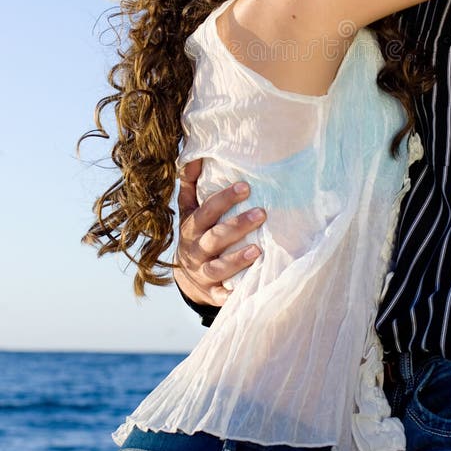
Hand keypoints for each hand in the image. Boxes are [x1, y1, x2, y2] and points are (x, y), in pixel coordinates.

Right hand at [174, 160, 265, 305]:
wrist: (187, 278)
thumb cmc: (195, 234)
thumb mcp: (189, 210)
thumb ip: (191, 183)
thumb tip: (195, 154)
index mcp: (191, 228)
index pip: (206, 211)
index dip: (224, 199)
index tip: (245, 186)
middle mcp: (195, 250)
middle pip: (215, 238)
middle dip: (237, 226)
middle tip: (262, 213)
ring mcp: (203, 274)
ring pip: (218, 267)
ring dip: (237, 260)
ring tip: (258, 251)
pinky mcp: (212, 293)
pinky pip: (222, 296)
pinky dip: (233, 295)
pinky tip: (252, 288)